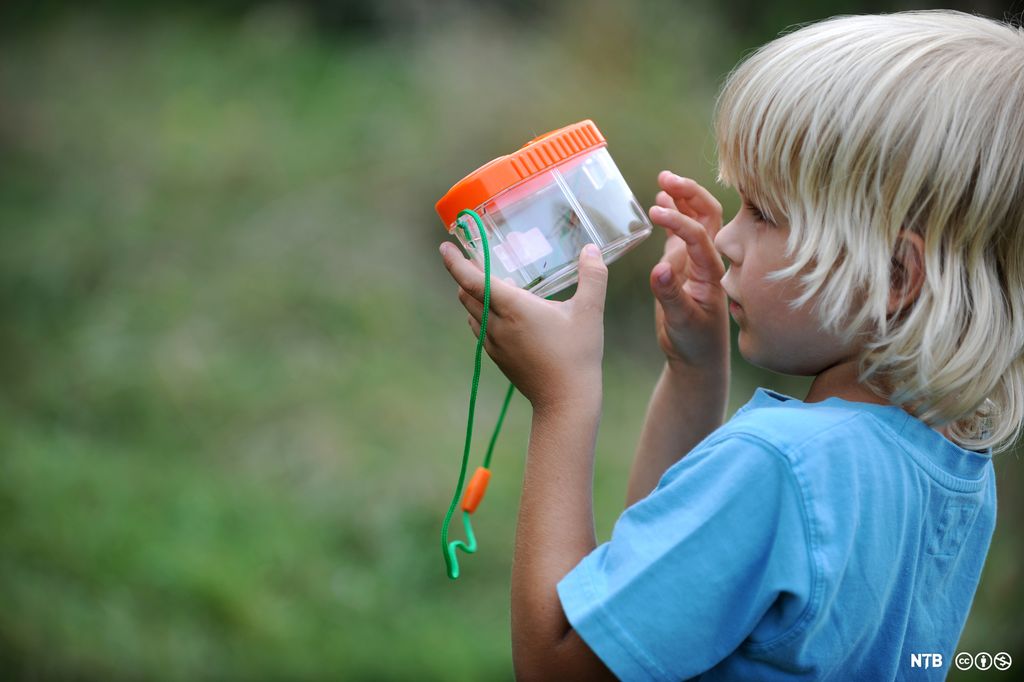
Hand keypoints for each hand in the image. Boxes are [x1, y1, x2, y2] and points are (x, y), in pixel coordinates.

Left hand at [439, 242, 607, 410]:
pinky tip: (500, 311)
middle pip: (466, 293)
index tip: (445, 246)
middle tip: (474, 257)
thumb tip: (591, 249)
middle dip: (464, 273)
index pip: (473, 281)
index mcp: (514, 308)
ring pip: (470, 311)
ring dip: (472, 293)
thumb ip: (592, 277)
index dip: (455, 262)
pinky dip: (481, 312)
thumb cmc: (577, 355)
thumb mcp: (590, 313)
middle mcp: (497, 325)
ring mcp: (494, 343)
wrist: (565, 401)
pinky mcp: (496, 356)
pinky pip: (479, 327)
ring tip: (490, 281)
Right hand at [647, 171, 728, 371]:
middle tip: (665, 178)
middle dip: (688, 193)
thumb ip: (670, 295)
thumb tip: (658, 269)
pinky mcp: (683, 265)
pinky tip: (659, 202)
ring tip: (662, 181)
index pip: (698, 234)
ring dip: (681, 198)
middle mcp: (708, 259)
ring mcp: (696, 260)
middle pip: (707, 214)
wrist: (698, 358)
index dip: (678, 220)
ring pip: (695, 219)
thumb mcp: (681, 323)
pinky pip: (680, 232)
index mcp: (712, 271)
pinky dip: (672, 214)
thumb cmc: (694, 343)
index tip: (656, 212)